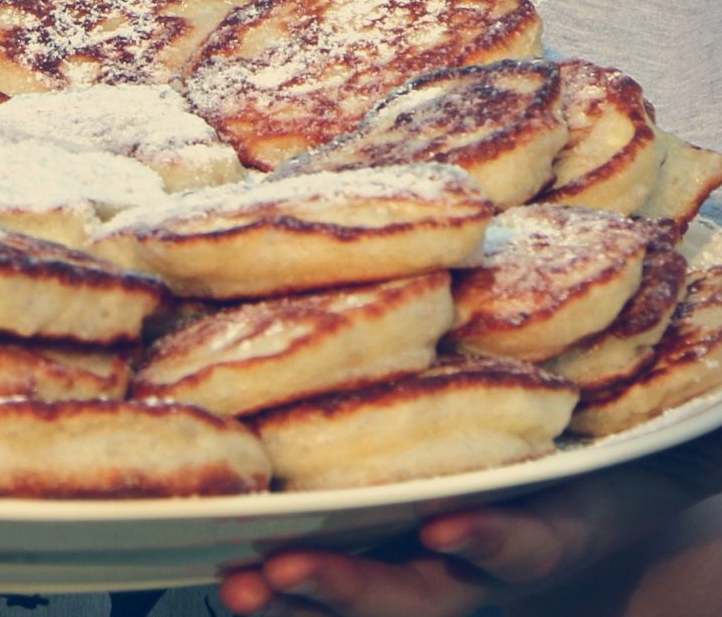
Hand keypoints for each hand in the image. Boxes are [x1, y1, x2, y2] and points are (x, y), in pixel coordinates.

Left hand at [219, 428, 721, 616]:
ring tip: (235, 585)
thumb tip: (707, 313)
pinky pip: (334, 572)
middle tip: (286, 570)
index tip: (451, 528)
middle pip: (420, 591)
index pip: (523, 543)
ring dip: (298, 593)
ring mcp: (429, 566)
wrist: (593, 482)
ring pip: (364, 595)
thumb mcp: (611, 428)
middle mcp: (478, 556)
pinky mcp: (386, 550)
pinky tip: (229, 569)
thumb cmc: (595, 443)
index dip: (490, 539)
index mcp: (544, 529)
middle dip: (352, 588)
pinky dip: (287, 579)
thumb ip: (627, 400)